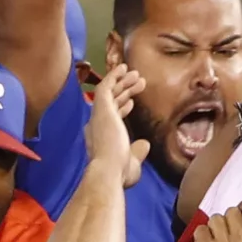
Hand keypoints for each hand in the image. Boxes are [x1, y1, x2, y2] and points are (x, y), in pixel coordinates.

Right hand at [85, 57, 149, 186]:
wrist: (110, 170)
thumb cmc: (119, 173)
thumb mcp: (132, 163)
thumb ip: (137, 152)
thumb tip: (145, 144)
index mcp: (101, 137)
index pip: (111, 117)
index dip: (121, 108)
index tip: (132, 102)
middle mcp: (96, 124)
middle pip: (111, 102)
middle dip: (125, 91)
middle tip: (139, 82)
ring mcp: (98, 115)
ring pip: (110, 92)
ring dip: (123, 81)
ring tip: (137, 74)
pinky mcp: (101, 107)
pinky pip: (106, 86)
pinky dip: (114, 76)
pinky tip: (124, 68)